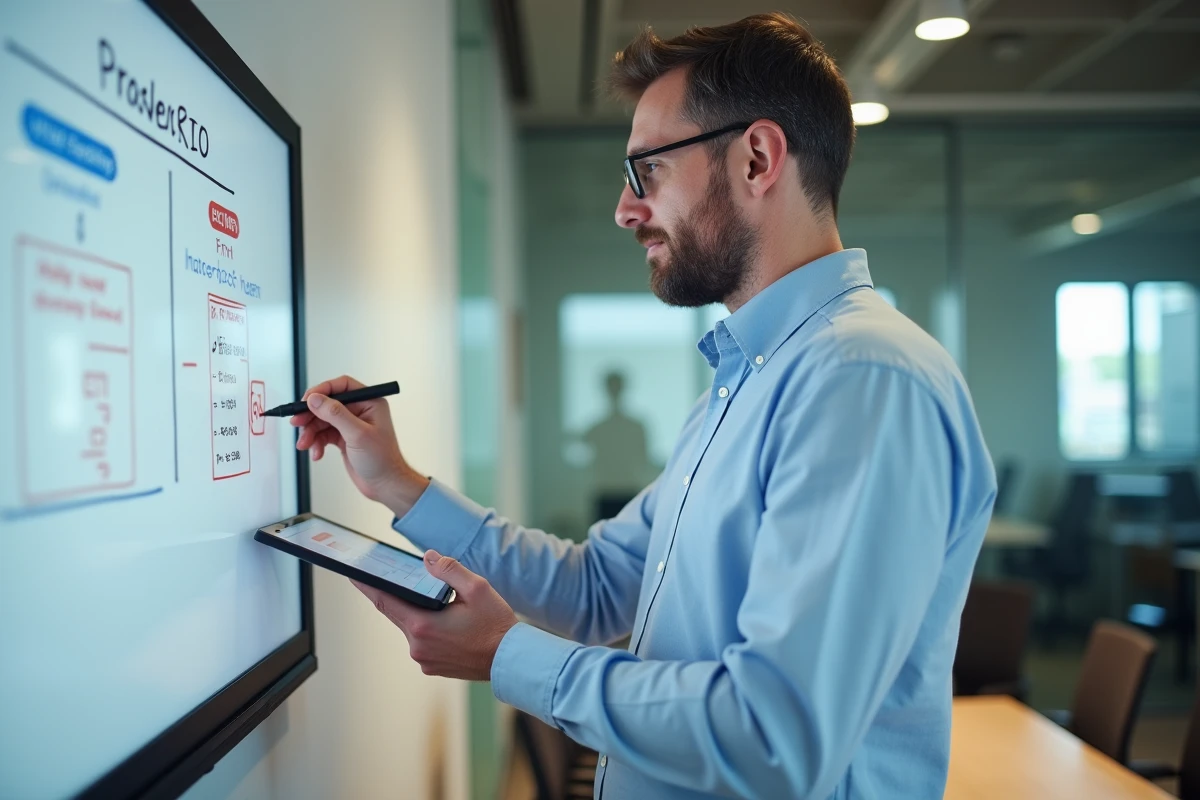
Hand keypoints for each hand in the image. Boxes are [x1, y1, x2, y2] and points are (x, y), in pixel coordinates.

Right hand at [291, 375, 428, 513]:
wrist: (385, 485)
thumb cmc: (382, 460)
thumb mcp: (357, 434)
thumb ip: (335, 414)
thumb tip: (315, 399)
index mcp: (370, 402)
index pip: (342, 386)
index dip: (322, 391)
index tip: (306, 401)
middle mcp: (360, 410)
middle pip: (327, 404)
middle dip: (311, 415)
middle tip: (297, 423)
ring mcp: (350, 424)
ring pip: (322, 420)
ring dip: (311, 432)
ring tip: (305, 445)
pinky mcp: (343, 437)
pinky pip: (323, 434)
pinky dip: (316, 443)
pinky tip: (316, 453)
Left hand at [353, 550, 517, 680]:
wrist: (510, 660)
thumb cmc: (496, 625)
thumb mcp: (477, 588)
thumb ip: (449, 570)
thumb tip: (428, 558)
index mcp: (423, 625)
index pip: (385, 600)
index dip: (367, 586)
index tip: (353, 574)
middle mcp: (417, 646)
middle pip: (395, 613)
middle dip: (391, 594)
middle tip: (384, 576)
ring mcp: (423, 660)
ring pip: (409, 627)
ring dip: (414, 611)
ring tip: (430, 599)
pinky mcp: (431, 667)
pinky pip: (421, 641)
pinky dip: (425, 627)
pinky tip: (443, 620)